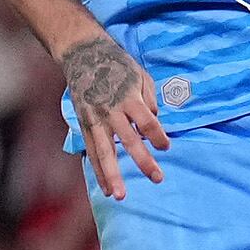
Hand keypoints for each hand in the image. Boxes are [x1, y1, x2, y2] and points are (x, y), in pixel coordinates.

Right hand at [62, 33, 167, 198]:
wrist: (83, 53)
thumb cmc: (118, 65)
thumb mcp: (141, 75)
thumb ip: (150, 99)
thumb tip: (156, 121)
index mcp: (128, 96)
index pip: (147, 120)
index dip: (158, 135)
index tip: (166, 147)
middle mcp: (110, 110)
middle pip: (128, 140)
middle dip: (143, 161)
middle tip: (158, 178)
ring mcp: (94, 118)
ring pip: (104, 151)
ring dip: (112, 175)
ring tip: (120, 196)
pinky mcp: (84, 123)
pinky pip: (92, 151)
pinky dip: (98, 170)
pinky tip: (106, 188)